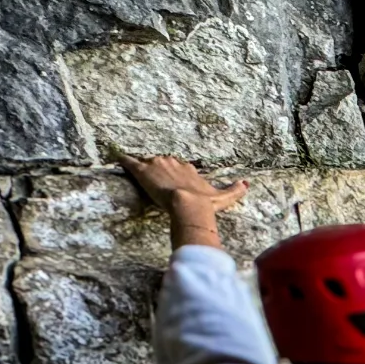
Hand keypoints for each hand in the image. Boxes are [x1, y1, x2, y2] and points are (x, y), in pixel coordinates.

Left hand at [120, 155, 248, 249]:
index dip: (178, 173)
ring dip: (144, 167)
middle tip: (158, 180)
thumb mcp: (223, 197)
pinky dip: (123, 160)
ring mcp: (156, 165)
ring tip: (139, 172)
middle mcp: (173, 163)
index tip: (176, 179)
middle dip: (161, 170)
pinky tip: (117, 159)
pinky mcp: (142, 171)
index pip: (181, 166)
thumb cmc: (204, 203)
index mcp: (188, 169)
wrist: (187, 204)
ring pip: (148, 162)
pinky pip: (129, 162)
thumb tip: (247, 184)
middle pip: (163, 162)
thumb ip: (235, 190)